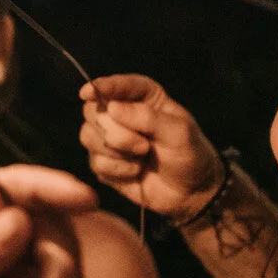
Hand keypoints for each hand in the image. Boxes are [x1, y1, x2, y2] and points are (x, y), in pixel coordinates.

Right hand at [79, 75, 223, 220]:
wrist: (190, 192)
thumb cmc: (189, 154)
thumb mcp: (178, 132)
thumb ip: (147, 117)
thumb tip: (112, 107)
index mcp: (143, 97)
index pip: (118, 85)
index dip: (101, 87)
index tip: (88, 93)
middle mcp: (121, 113)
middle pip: (94, 111)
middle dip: (116, 131)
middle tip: (143, 146)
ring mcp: (109, 138)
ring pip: (88, 136)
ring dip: (117, 152)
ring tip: (142, 158)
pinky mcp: (103, 162)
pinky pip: (94, 161)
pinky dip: (116, 169)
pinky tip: (135, 172)